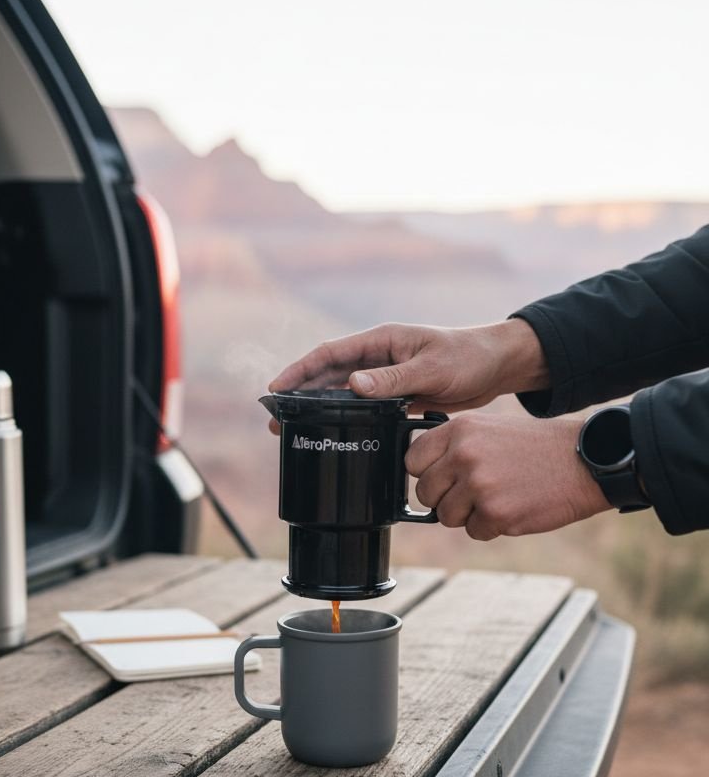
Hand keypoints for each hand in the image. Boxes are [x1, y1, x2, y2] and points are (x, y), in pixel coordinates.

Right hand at [269, 319, 548, 413]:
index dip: (300, 370)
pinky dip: (347, 419)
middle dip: (300, 395)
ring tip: (295, 431)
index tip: (276, 388)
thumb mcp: (431, 368)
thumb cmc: (468, 358)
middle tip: (277, 421)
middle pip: (329, 376)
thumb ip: (393, 378)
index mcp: (381, 341)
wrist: (498, 368)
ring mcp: (387, 377)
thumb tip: (352, 385)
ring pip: (343, 394)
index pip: (330, 354)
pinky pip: (365, 408)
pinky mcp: (399, 396)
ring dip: (319, 409)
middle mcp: (379, 357)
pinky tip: (336, 435)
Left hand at [406, 413, 611, 539]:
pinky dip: (491, 527)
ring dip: (469, 515)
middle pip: (426, 492)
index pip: (413, 460)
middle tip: (473, 493)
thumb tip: (423, 475)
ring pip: (446, 516)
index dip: (426, 473)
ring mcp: (478, 485)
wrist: (583, 462)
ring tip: (498, 497)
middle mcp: (464, 455)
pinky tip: (513, 507)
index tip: (441, 478)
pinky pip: (474, 532)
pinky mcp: (495, 513)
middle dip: (445, 499)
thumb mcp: (489, 430)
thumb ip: (454, 448)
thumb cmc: (537, 448)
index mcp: (460, 430)